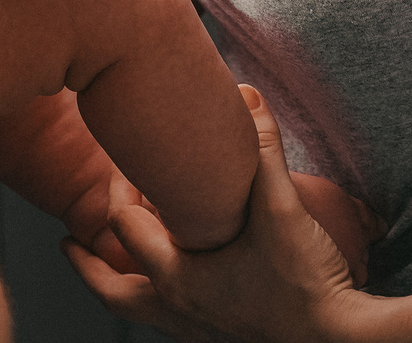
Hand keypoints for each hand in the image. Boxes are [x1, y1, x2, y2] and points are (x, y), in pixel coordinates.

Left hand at [64, 86, 370, 341]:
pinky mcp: (224, 336)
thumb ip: (261, 149)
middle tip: (68, 244)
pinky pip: (173, 320)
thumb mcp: (281, 206)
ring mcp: (199, 330)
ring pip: (140, 311)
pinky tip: (179, 283)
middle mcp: (178, 309)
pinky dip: (160, 300)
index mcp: (176, 277)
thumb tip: (248, 94)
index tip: (124, 163)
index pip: (123, 225)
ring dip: (123, 286)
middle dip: (87, 266)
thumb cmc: (306, 283)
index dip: (119, 188)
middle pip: (112, 290)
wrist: (342, 342)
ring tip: (114, 268)